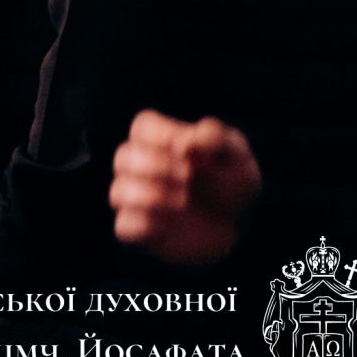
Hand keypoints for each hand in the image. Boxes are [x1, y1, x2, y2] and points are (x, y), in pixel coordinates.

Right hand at [109, 111, 260, 266]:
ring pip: (118, 192)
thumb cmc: (232, 184)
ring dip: (151, 196)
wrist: (237, 228)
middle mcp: (141, 167)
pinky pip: (124, 227)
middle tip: (188, 176)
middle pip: (123, 157)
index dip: (163, 137)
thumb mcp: (237, 157)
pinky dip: (145, 226)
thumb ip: (216, 139)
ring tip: (183, 201)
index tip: (189, 152)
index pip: (143, 127)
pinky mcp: (139, 230)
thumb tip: (184, 144)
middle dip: (155, 166)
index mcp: (161, 141)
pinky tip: (169, 225)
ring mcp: (137, 199)